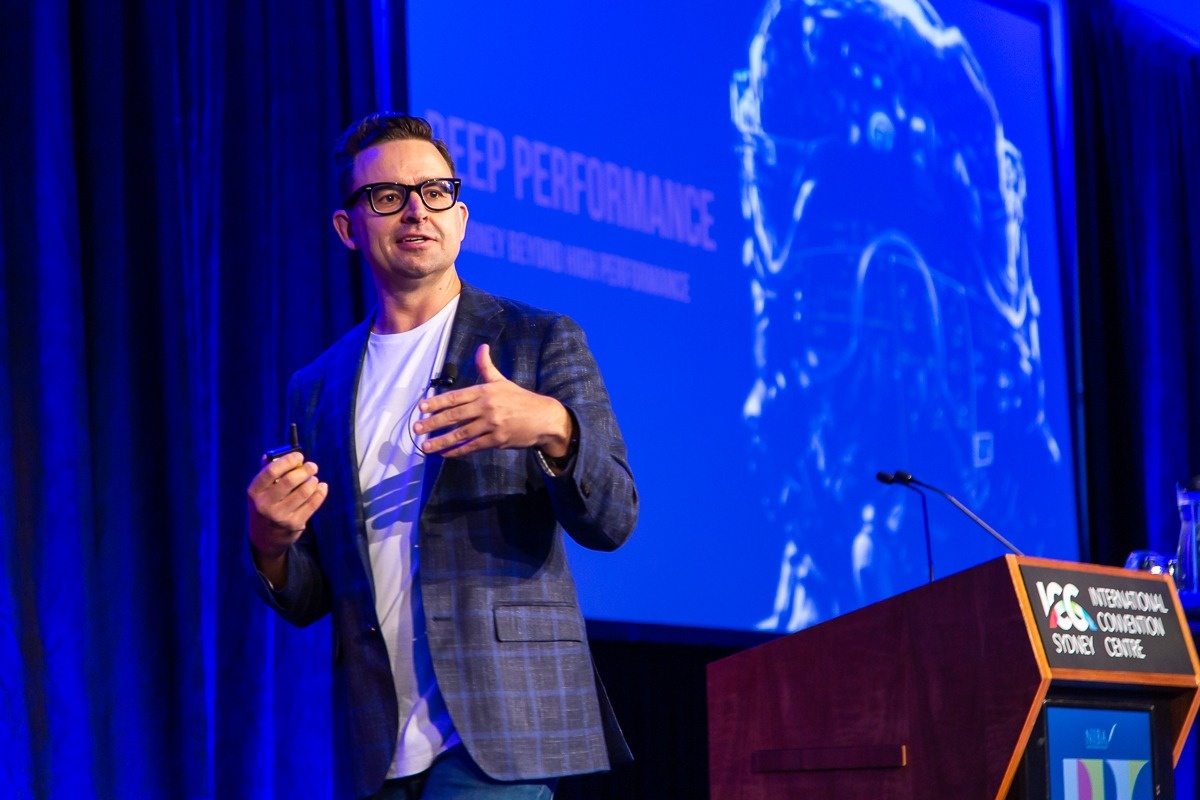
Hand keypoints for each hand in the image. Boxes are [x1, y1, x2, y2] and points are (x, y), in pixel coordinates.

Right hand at [246, 451, 327, 580]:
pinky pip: (312, 504)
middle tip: (312, 466)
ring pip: (303, 492)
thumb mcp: (259, 491)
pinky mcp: (295, 524)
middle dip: (305, 470)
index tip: (299, 456)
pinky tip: (321, 487)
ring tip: (314, 478)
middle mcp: (265, 505)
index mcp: (254, 492)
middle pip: (289, 481)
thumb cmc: (265, 505)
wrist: (265, 537)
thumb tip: (272, 453)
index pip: (271, 472)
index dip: (287, 461)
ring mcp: (280, 516)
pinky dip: (320, 492)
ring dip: (313, 482)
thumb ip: (266, 472)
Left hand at [413, 343, 572, 457]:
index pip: (455, 396)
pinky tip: (446, 454)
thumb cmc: (521, 399)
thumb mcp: (502, 381)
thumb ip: (487, 366)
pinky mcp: (497, 439)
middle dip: (433, 423)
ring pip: (461, 433)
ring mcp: (492, 424)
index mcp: (485, 391)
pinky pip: (473, 446)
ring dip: (441, 441)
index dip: (437, 403)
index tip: (421, 408)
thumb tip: (482, 347)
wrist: (544, 418)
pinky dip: (458, 451)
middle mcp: (486, 406)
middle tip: (417, 428)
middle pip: (455, 415)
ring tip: (425, 446)